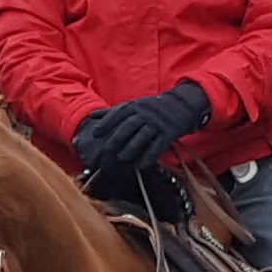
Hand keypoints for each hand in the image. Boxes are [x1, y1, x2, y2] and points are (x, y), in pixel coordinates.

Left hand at [70, 83, 207, 175]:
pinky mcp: (168, 133)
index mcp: (135, 106)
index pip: (118, 113)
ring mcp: (157, 123)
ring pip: (143, 136)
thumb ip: (112, 112)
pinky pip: (158, 146)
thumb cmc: (151, 108)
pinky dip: (149, 156)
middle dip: (116, 138)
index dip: (106, 123)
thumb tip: (90, 117)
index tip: (95, 134)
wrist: (181, 105)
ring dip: (131, 147)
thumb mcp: (133, 105)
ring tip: (121, 158)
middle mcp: (145, 113)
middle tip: (106, 151)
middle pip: (129, 126)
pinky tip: (141, 165)